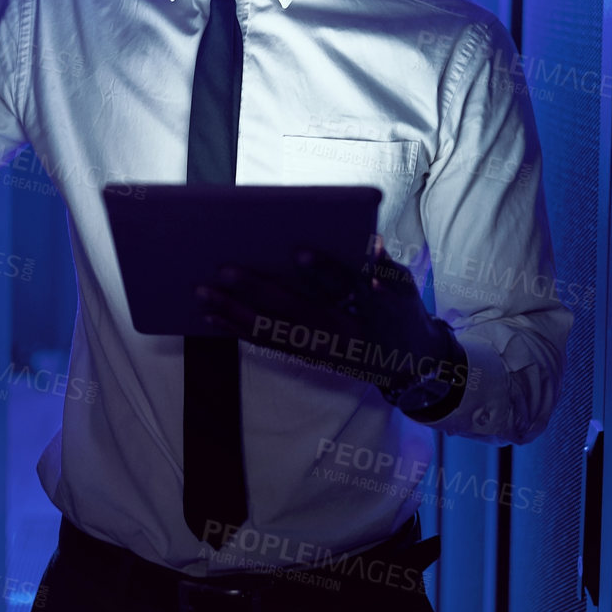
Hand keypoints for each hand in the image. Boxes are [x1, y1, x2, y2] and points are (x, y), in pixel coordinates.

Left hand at [195, 237, 465, 399]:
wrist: (409, 367)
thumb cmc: (405, 317)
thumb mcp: (406, 290)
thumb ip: (387, 268)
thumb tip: (374, 244)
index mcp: (365, 311)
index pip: (343, 286)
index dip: (323, 269)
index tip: (298, 251)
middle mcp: (337, 332)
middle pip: (292, 309)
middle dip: (256, 290)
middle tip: (224, 270)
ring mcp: (318, 348)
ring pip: (270, 330)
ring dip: (233, 313)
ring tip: (202, 295)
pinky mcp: (307, 356)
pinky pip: (267, 344)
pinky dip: (238, 330)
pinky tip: (213, 319)